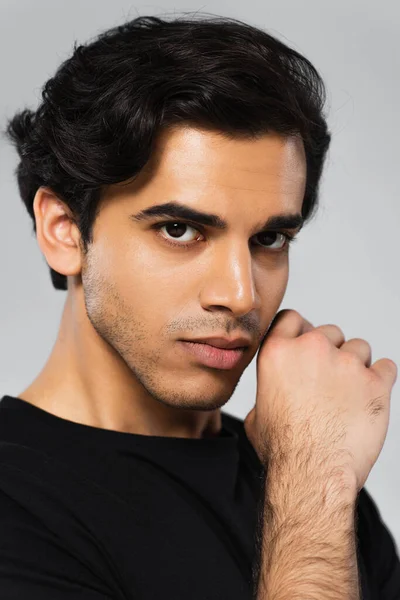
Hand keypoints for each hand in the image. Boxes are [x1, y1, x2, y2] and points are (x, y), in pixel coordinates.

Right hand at [244, 309, 397, 493]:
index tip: (308, 343)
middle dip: (331, 351)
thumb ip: (268, 392)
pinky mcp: (376, 382)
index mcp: (278, 352)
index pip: (293, 318)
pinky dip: (381, 380)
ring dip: (356, 366)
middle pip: (330, 331)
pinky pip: (387, 367)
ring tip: (350, 393)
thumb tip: (274, 396)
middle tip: (330, 379)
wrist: (312, 472)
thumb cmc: (284, 449)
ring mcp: (346, 363)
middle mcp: (312, 349)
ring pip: (359, 347)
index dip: (302, 330)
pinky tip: (369, 397)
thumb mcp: (257, 415)